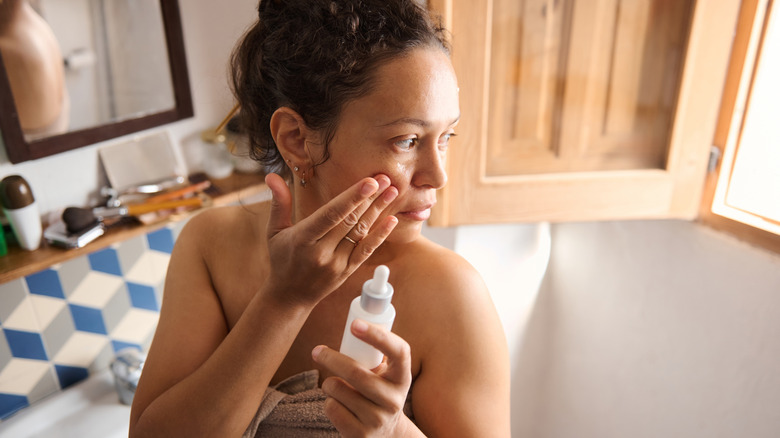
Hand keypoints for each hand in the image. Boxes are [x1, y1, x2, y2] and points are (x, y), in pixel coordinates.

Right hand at [264, 173, 397, 305]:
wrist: (290, 296)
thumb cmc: (282, 259)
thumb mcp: (274, 232)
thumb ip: (278, 203)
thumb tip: (271, 176)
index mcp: (303, 239)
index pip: (331, 215)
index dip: (352, 198)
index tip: (369, 182)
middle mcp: (321, 252)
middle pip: (350, 221)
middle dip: (370, 198)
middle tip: (386, 178)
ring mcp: (337, 263)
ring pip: (360, 233)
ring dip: (378, 211)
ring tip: (392, 191)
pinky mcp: (348, 271)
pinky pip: (367, 251)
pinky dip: (380, 235)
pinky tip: (392, 220)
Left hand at [312, 320, 413, 436]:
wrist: (386, 435)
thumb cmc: (379, 392)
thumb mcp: (386, 375)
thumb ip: (375, 354)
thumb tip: (354, 322)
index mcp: (402, 377)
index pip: (399, 351)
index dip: (377, 335)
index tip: (354, 324)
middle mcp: (394, 399)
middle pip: (356, 373)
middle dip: (331, 358)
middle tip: (317, 351)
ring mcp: (378, 419)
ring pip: (338, 389)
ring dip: (329, 383)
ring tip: (337, 385)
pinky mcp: (360, 435)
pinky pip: (332, 408)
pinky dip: (329, 402)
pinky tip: (340, 405)